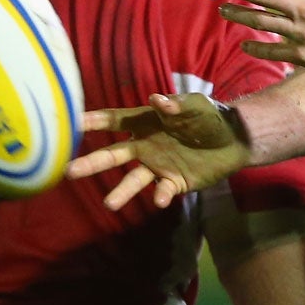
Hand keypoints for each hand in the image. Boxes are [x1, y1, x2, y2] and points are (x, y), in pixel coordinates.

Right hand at [67, 91, 248, 210]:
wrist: (235, 141)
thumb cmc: (210, 117)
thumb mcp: (196, 105)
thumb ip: (177, 104)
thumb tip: (156, 100)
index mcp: (146, 123)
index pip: (114, 120)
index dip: (94, 121)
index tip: (71, 124)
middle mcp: (145, 146)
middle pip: (114, 155)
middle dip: (93, 163)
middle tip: (69, 171)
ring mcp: (158, 166)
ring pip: (134, 180)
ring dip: (122, 191)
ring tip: (109, 204)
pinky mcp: (175, 182)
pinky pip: (163, 190)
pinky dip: (160, 195)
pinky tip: (158, 200)